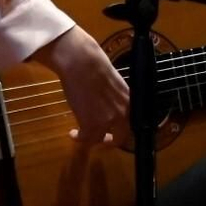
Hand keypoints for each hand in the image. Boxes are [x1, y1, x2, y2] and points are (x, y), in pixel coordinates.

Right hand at [30, 25, 131, 146]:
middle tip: (102, 139)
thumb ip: (116, 99)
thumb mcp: (115, 85)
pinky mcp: (90, 125)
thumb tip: (110, 106)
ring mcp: (107, 121)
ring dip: (91, 139)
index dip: (122, 129)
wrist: (82, 64)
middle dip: (110, 140)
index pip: (132, 123)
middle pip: (120, 137)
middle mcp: (122, 114)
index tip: (114, 130)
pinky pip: (85, 138)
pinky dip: (78, 137)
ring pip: (100, 139)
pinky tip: (73, 134)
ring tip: (82, 135)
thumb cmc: (95, 67)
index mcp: (130, 102)